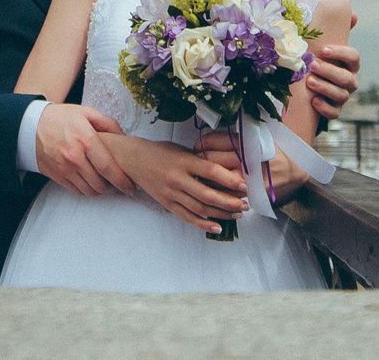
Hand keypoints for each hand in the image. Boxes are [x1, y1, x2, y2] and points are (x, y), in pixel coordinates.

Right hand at [35, 104, 134, 196]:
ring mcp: (64, 168)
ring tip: (106, 182)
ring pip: (90, 191)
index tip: (131, 187)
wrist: (30, 126)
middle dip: (113, 187)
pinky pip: (77, 191)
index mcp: (84, 139)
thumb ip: (108, 123)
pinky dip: (88, 190)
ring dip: (101, 190)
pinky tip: (92, 182)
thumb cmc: (61, 118)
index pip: (107, 167)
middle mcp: (74, 156)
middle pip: (100, 184)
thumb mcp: (86, 112)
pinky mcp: (57, 176)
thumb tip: (125, 137)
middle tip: (119, 183)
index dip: (122, 181)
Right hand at [104, 133, 248, 233]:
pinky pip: (187, 217)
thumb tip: (226, 172)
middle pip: (206, 194)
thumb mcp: (181, 150)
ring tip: (238, 214)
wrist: (133, 159)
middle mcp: (177, 178)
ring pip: (199, 208)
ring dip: (221, 213)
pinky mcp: (167, 203)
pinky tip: (217, 227)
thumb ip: (200, 160)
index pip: (210, 171)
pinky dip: (203, 224)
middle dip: (229, 202)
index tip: (244, 185)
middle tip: (245, 205)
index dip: (228, 179)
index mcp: (183, 161)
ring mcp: (171, 193)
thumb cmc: (161, 152)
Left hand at [195, 130, 309, 201]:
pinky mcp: (250, 191)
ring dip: (205, 176)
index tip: (197, 145)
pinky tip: (214, 186)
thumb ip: (238, 135)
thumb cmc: (274, 150)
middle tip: (196, 159)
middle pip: (212, 160)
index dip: (202, 143)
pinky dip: (218, 189)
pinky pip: (227, 192)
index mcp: (246, 142)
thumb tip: (211, 133)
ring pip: (216, 178)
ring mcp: (247, 177)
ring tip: (201, 173)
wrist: (295, 169)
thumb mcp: (258, 136)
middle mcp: (246, 159)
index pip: (216, 141)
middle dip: (200, 159)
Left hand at [306, 26, 360, 121]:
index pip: (354, 57)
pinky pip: (335, 113)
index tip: (324, 49)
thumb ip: (337, 30)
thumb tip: (354, 14)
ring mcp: (343, 96)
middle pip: (347, 78)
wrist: (309, 83)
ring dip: (325, 88)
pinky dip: (325, 108)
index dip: (341, 53)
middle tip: (313, 65)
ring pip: (342, 95)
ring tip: (310, 81)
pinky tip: (313, 101)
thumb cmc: (320, 58)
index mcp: (349, 64)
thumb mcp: (326, 43)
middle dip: (330, 71)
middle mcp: (349, 80)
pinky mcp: (334, 110)